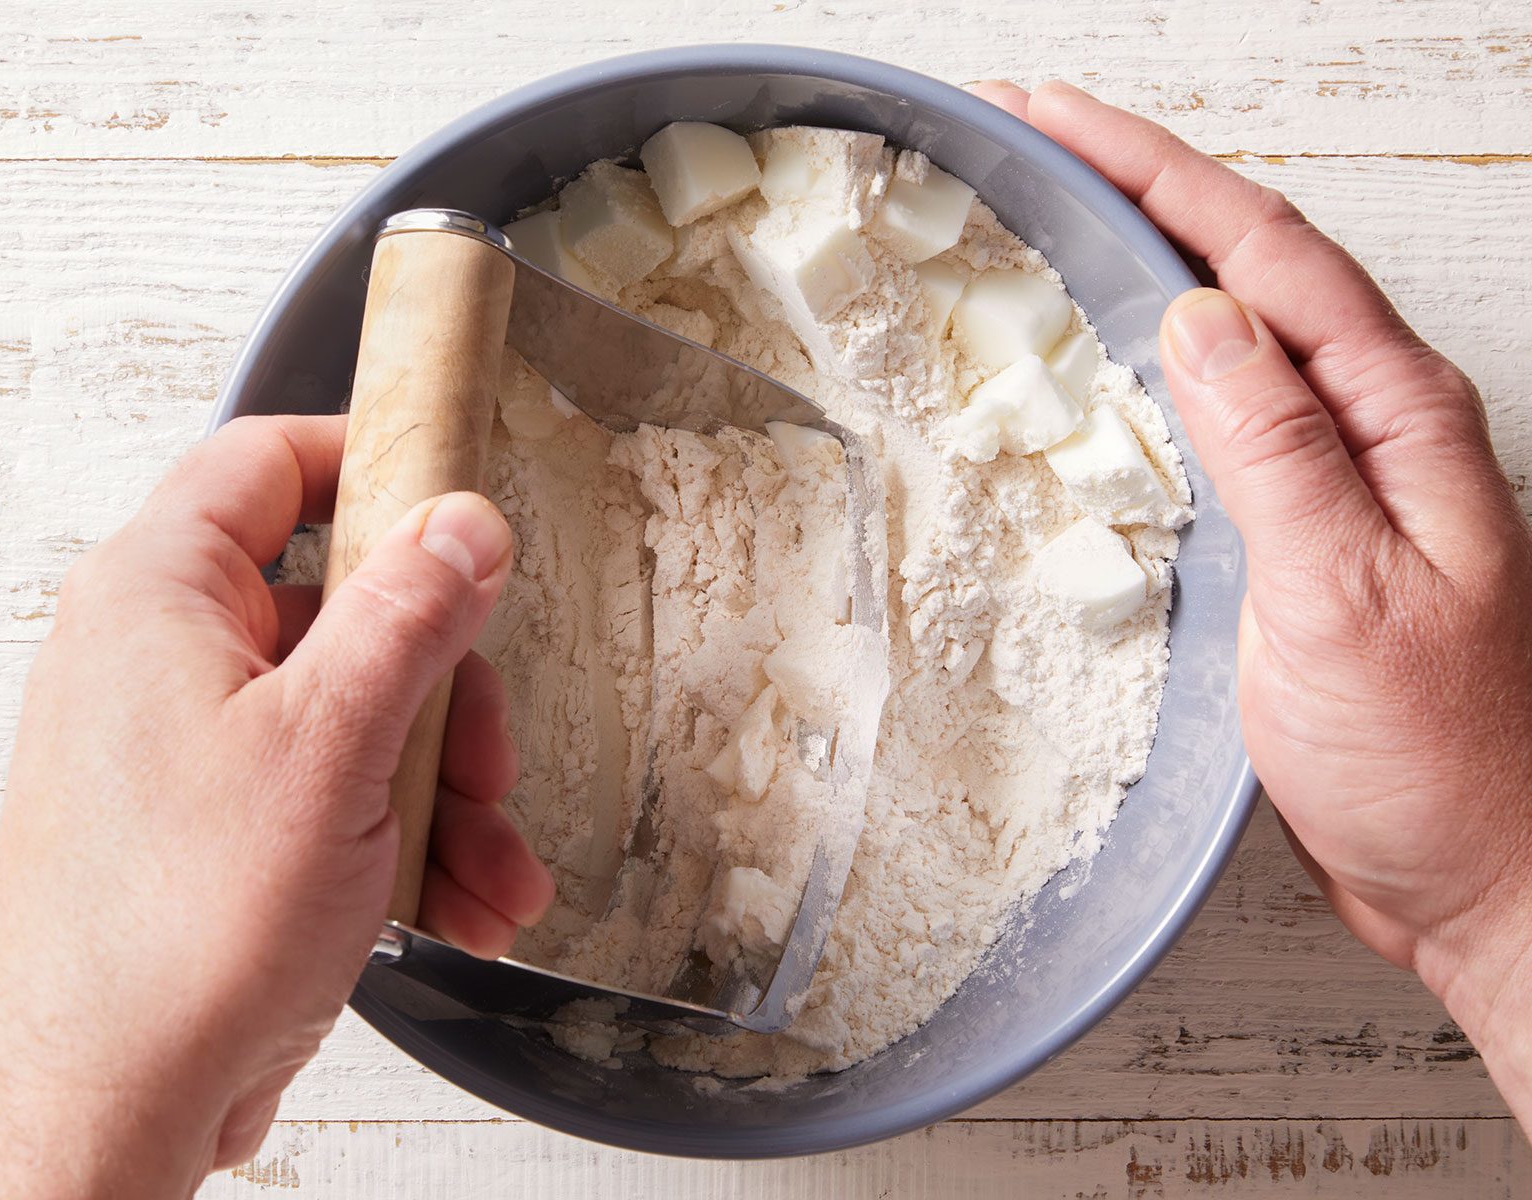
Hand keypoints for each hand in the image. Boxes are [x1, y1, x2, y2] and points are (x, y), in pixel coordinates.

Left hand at [0, 414, 552, 1196]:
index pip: (270, 464)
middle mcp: (165, 660)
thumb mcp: (331, 748)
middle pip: (348, 609)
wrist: (106, 1111)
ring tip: (487, 869)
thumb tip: (463, 524)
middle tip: (486, 756)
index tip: (459, 501)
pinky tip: (456, 901)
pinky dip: (406, 839)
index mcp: (160, 600)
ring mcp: (192, 746)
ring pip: (358, 716)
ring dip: (445, 791)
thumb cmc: (174, 939)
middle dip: (446, 694)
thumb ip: (408, 617)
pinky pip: (336, 792)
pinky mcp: (219, 824)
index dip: (373, 464)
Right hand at [977, 81, 1531, 1122]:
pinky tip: (1114, 363)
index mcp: (1399, 418)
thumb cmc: (1436, 757)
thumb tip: (1200, 316)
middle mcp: (1375, 427)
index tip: (1055, 119)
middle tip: (1038, 139)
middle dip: (1142, 184)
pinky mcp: (1300, 531)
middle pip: (1251, 264)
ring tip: (1060, 216)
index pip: (1264, 253)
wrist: (1477, 872)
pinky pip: (1221, 412)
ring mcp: (1338, 477)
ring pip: (1234, 330)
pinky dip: (1155, 363)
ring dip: (1147, 257)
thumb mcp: (1345, 594)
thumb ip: (1277, 451)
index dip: (1153, 171)